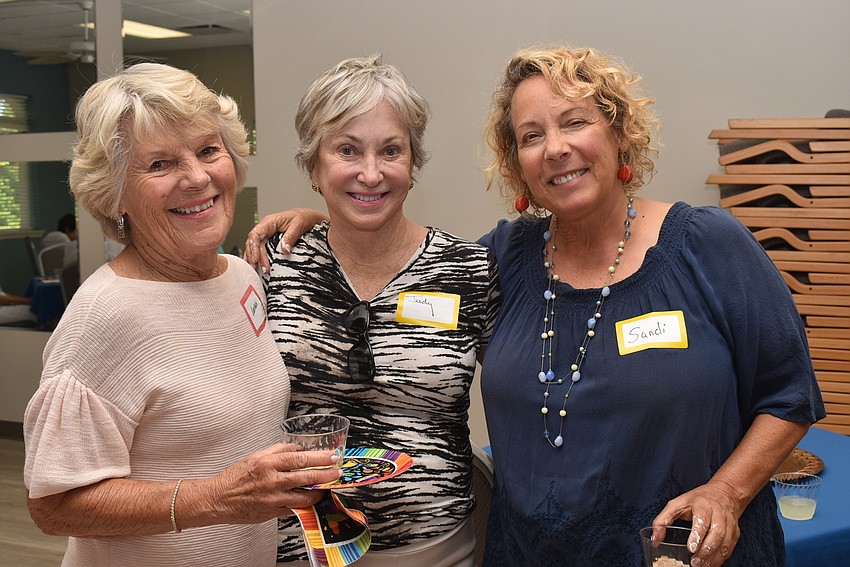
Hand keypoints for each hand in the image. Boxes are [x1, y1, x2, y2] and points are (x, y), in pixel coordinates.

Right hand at [195, 444, 341, 525]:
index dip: (320, 458)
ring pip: (304, 496)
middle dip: (326, 475)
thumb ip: (278, 450)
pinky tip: (310, 500)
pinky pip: (293, 508)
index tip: (332, 457)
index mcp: (268, 463)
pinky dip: (303, 504)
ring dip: (319, 492)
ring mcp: (273, 498)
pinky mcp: (272, 513)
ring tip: (326, 488)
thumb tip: (297, 448)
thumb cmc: (234, 477)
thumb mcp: (256, 456)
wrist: (217, 499)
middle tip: (336, 472)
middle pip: (307, 476)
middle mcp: (271, 480)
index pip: (301, 458)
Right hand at [243, 208, 328, 273]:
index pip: (255, 235)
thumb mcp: (298, 225)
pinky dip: (258, 258)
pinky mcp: (269, 241)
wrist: (307, 217)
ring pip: (254, 248)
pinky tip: (258, 267)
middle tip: (262, 269)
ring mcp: (266, 235)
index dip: (253, 248)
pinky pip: (260, 250)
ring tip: (258, 271)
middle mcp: (265, 228)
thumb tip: (284, 250)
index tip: (256, 259)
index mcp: (269, 222)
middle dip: (255, 257)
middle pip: (253, 243)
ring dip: (254, 260)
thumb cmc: (302, 218)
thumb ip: (290, 237)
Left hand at [652, 480, 742, 566]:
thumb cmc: (698, 500)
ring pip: (725, 543)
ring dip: (713, 557)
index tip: (691, 548)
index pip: (702, 520)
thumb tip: (655, 538)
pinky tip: (711, 564)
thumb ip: (663, 519)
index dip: (697, 535)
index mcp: (703, 505)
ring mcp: (729, 524)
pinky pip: (729, 548)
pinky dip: (721, 558)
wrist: (725, 493)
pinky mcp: (735, 533)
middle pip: (716, 534)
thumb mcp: (676, 503)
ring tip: (701, 566)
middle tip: (694, 562)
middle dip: (706, 550)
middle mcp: (718, 514)